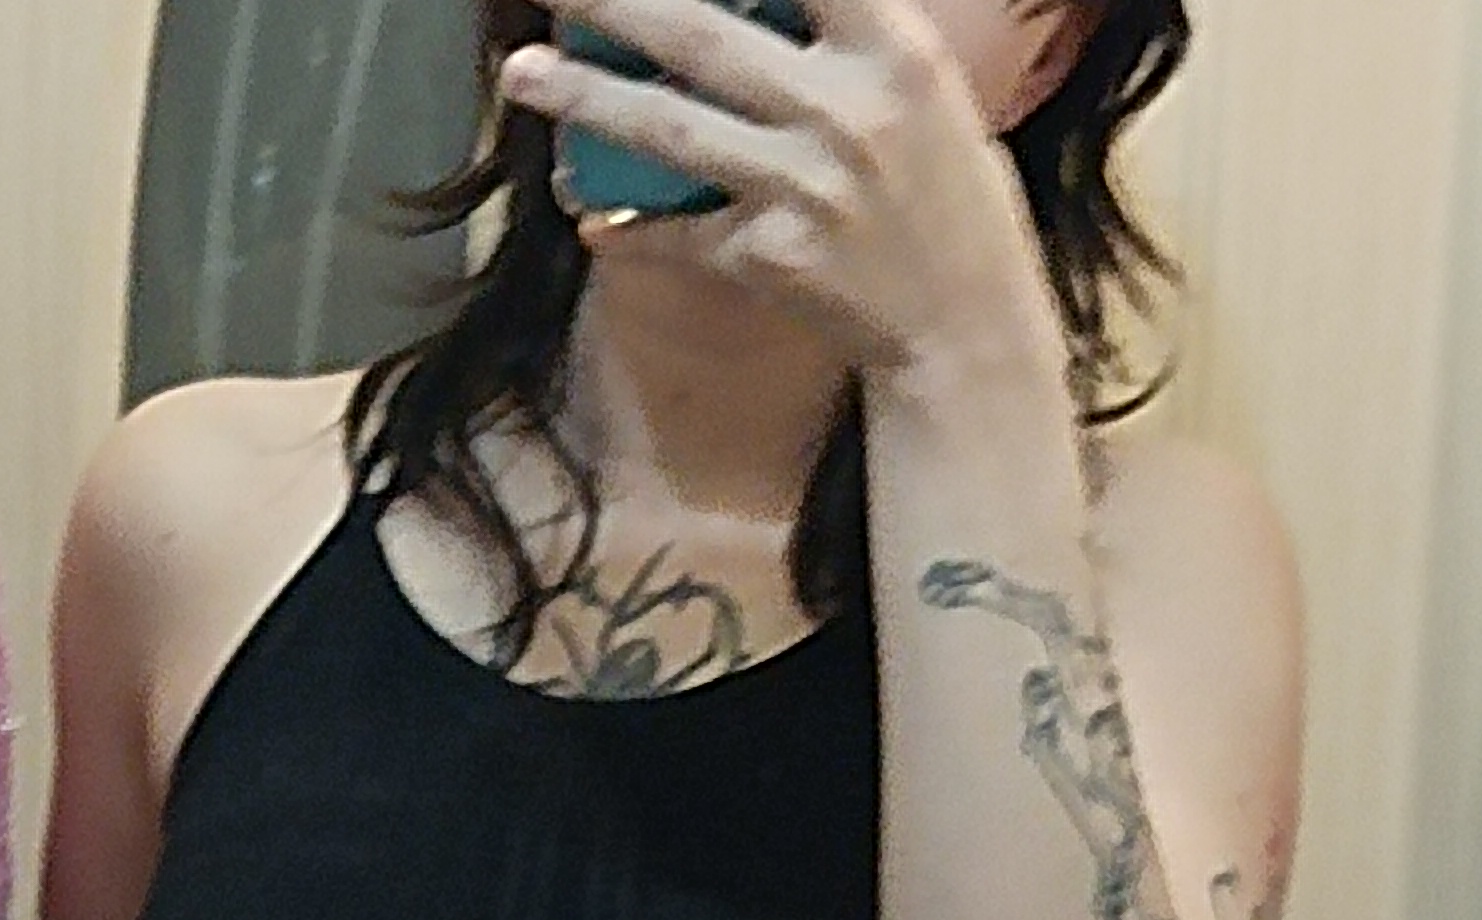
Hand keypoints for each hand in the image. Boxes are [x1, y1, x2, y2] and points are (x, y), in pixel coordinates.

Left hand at [499, 0, 1070, 380]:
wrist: (963, 326)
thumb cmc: (945, 193)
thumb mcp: (922, 84)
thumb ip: (848, 31)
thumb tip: (749, 4)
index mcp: (893, 49)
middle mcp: (843, 110)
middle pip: (700, 35)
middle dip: (613, 3)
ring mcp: (800, 188)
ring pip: (668, 130)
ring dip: (584, 97)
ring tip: (519, 70)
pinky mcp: (768, 258)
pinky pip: (677, 232)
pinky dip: (628, 226)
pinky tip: (584, 210)